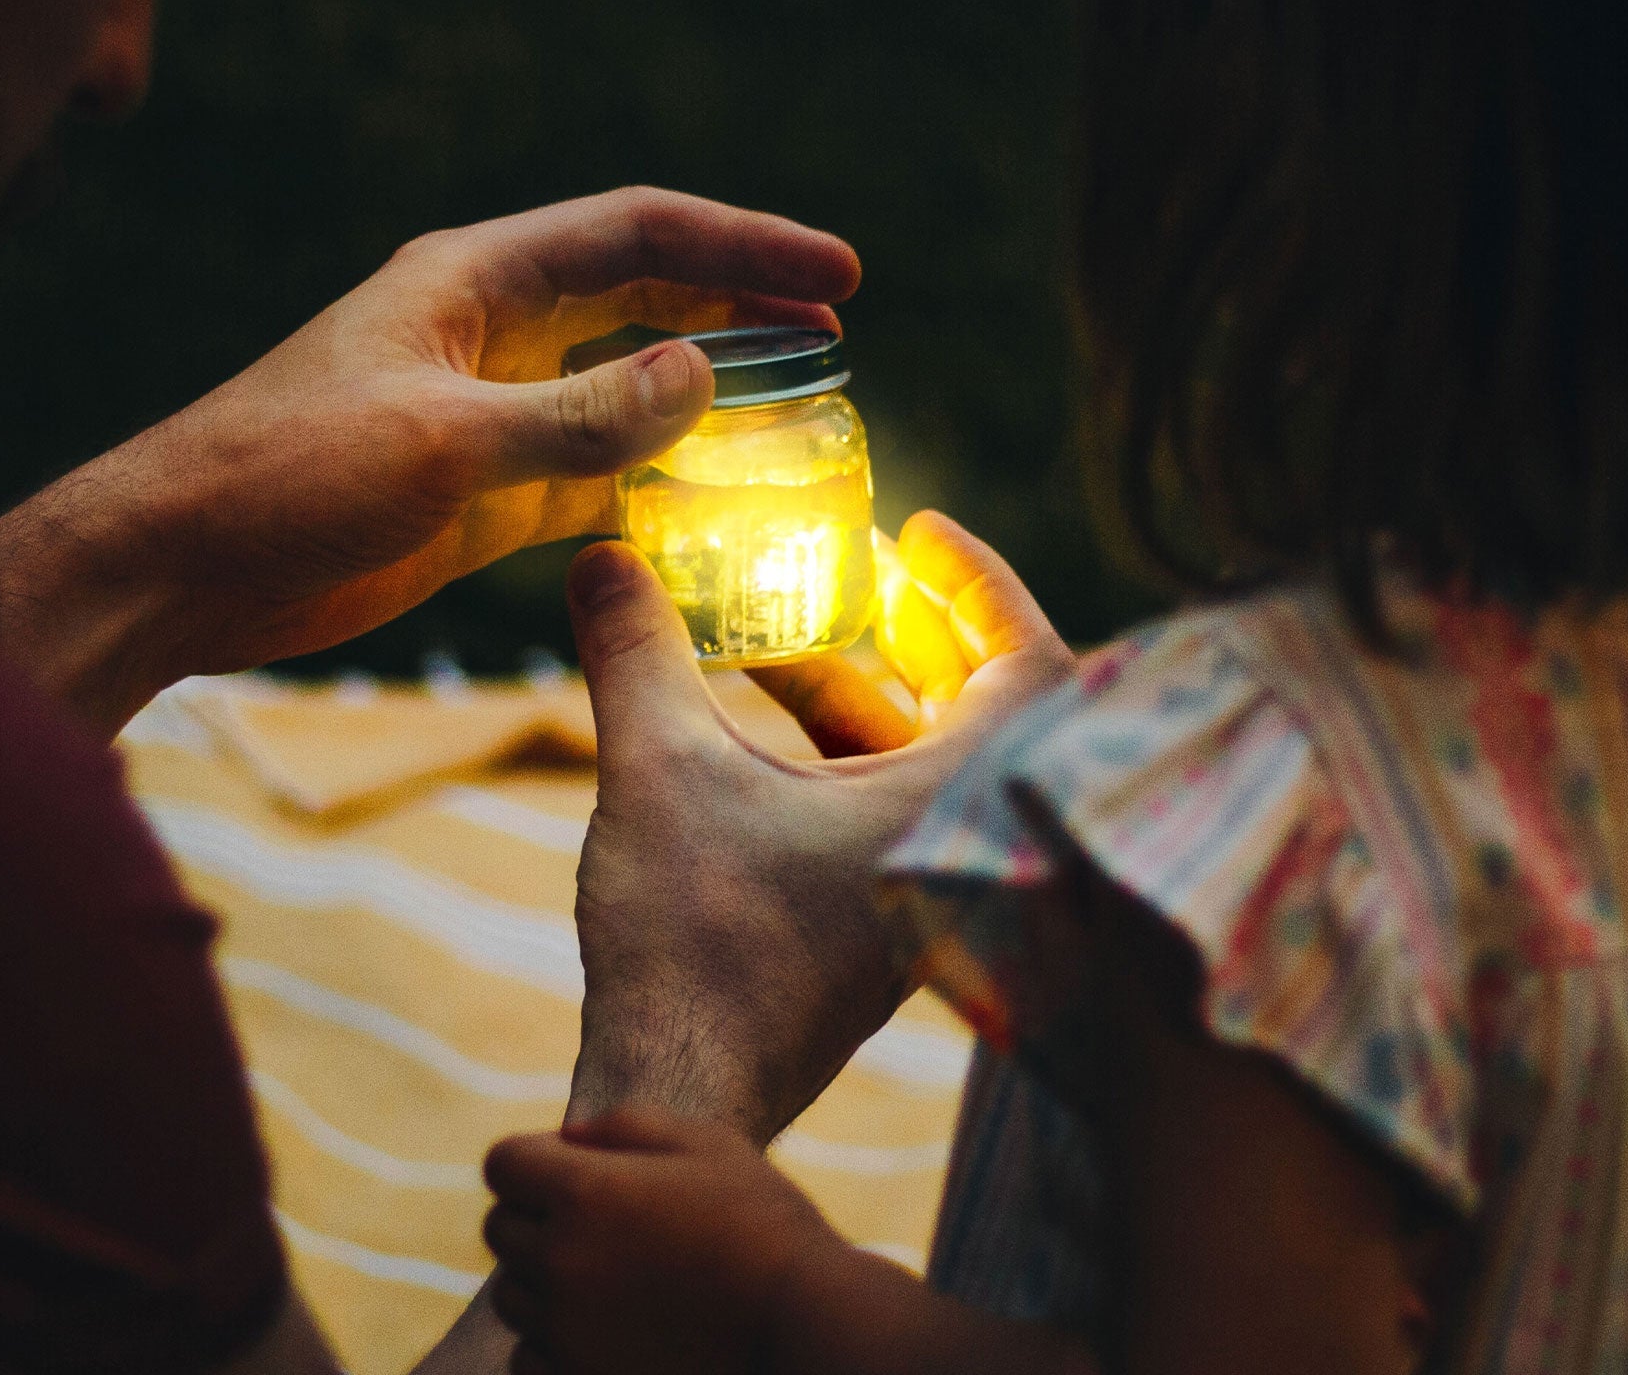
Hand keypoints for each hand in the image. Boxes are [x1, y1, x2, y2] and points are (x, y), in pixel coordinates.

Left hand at [0, 187, 858, 731]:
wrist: (179, 568)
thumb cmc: (285, 477)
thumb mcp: (443, 443)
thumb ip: (579, 415)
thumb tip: (702, 374)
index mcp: (476, 278)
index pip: (639, 233)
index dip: (744, 243)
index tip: (838, 272)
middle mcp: (492, 329)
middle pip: (644, 293)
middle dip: (740, 299)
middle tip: (838, 323)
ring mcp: (490, 409)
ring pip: (626, 380)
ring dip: (706, 385)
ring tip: (800, 398)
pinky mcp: (481, 488)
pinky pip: (597, 464)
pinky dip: (659, 471)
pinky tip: (714, 488)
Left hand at [483, 1107, 833, 1374]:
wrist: (802, 1323)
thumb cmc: (761, 1221)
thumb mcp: (704, 1142)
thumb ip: (624, 1126)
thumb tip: (567, 1138)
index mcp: (583, 1191)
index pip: (502, 1163)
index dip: (531, 1159)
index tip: (568, 1167)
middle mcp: (561, 1261)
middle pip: (500, 1228)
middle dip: (534, 1214)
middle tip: (597, 1220)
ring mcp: (567, 1330)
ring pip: (513, 1295)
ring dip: (543, 1278)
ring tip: (609, 1275)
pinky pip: (526, 1358)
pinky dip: (550, 1343)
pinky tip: (601, 1329)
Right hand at [560, 511, 1071, 1145]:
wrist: (678, 1099)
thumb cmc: (692, 944)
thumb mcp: (658, 768)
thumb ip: (636, 651)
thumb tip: (598, 553)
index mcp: (953, 810)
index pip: (1029, 666)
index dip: (981, 585)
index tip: (921, 529)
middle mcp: (962, 852)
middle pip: (982, 706)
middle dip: (921, 624)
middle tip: (865, 562)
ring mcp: (925, 895)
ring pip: (926, 759)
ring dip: (866, 685)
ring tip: (788, 620)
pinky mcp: (883, 923)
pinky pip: (891, 804)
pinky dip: (845, 747)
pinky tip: (760, 706)